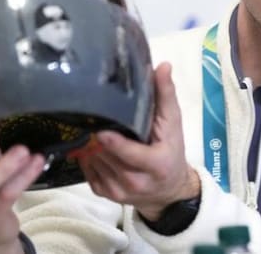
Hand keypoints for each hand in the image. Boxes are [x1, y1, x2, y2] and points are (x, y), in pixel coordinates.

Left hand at [78, 62, 199, 220]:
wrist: (169, 189)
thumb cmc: (171, 150)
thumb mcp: (173, 123)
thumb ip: (166, 95)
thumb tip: (163, 66)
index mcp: (156, 165)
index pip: (130, 154)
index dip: (114, 143)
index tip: (99, 129)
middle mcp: (136, 182)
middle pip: (107, 155)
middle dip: (97, 136)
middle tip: (88, 115)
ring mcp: (118, 191)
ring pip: (94, 162)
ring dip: (89, 144)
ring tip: (88, 126)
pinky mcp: (105, 194)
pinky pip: (87, 170)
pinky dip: (86, 155)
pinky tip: (89, 142)